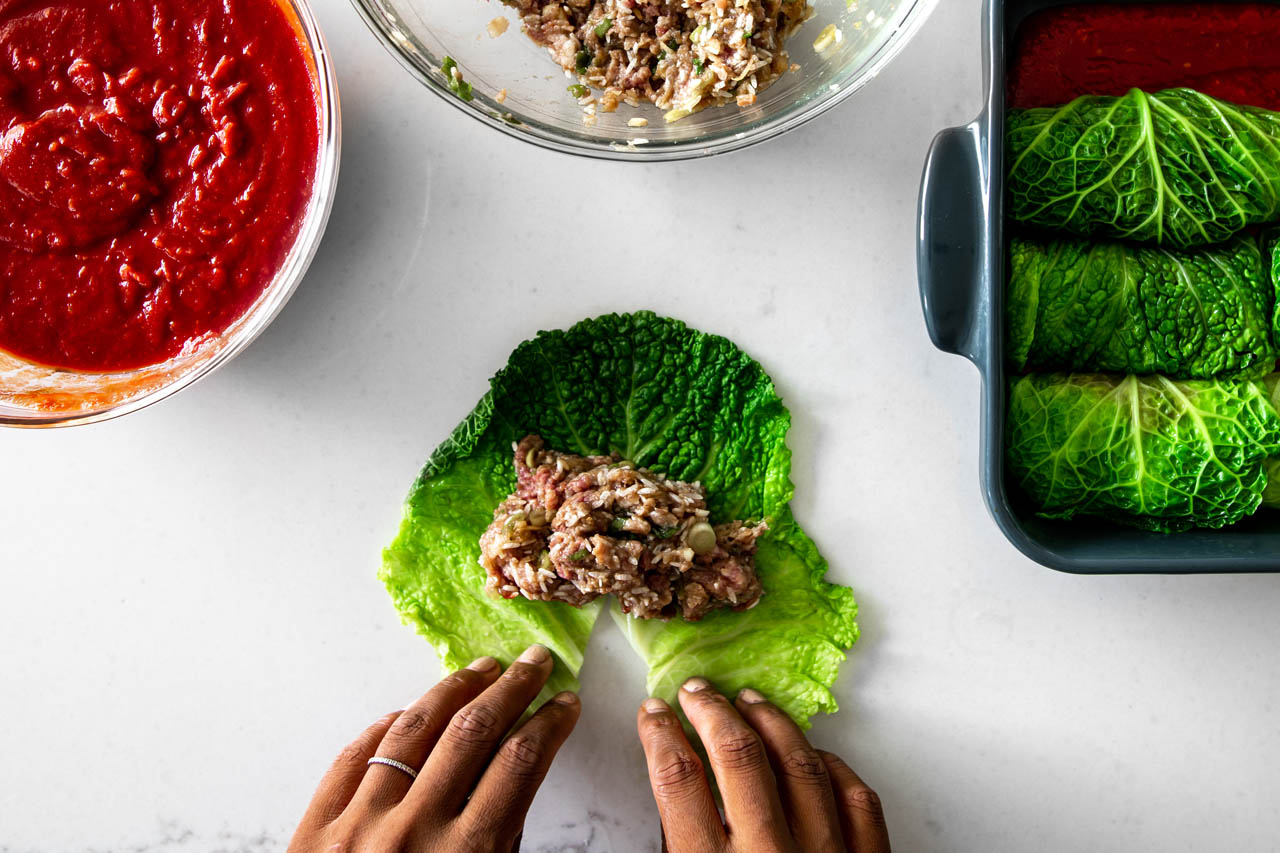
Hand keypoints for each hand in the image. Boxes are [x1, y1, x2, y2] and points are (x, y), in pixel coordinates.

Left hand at [289, 644, 579, 851]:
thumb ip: (501, 843)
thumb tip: (519, 777)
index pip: (520, 762)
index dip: (549, 723)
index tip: (565, 703)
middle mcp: (414, 829)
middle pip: (474, 731)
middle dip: (512, 688)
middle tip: (534, 662)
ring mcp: (360, 822)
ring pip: (413, 728)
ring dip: (453, 691)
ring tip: (480, 670)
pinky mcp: (316, 825)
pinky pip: (354, 756)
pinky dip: (384, 727)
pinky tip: (407, 710)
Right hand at [637, 678, 888, 851]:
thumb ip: (683, 846)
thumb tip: (679, 791)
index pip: (679, 780)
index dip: (661, 735)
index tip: (654, 713)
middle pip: (739, 756)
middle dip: (712, 712)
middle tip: (697, 691)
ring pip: (800, 764)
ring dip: (771, 724)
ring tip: (750, 701)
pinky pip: (855, 799)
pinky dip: (831, 768)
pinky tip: (811, 753)